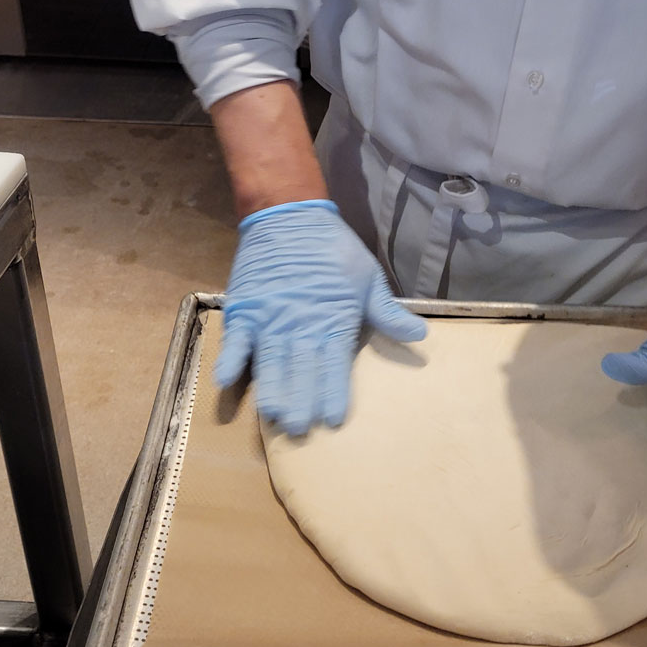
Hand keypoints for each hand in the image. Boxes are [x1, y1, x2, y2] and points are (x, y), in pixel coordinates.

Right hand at [215, 199, 426, 434]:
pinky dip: (230, 359)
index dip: (333, 392)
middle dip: (300, 401)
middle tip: (299, 430)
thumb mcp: (368, 278)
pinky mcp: (245, 308)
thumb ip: (388, 312)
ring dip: (271, 389)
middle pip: (300, 368)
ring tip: (272, 418)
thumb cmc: (334, 249)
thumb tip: (421, 335)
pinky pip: (235, 338)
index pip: (334, 363)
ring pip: (270, 360)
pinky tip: (226, 383)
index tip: (333, 419)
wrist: (290, 215)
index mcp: (333, 317)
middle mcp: (300, 322)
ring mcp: (269, 316)